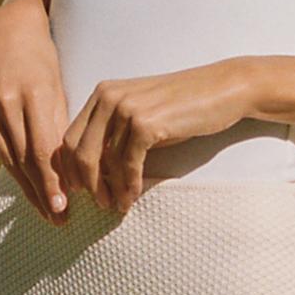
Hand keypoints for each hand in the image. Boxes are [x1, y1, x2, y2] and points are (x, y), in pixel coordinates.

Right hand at [0, 0, 71, 222]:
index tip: (64, 207)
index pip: (42, 149)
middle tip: (58, 219)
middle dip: (42, 192)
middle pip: (23, 159)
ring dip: (27, 187)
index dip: (52, 181)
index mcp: (31, 93)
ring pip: (7, 158)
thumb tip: (70, 170)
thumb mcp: (58, 86)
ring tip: (45, 210)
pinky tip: (26, 185)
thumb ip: (60, 126)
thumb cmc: (43, 58)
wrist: (5, 29)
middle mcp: (3, 101)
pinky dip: (12, 167)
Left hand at [57, 60, 263, 214]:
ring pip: (103, 160)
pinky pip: (128, 164)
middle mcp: (108, 97)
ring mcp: (126, 108)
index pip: (71, 137)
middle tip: (99, 204)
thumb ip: (114, 134)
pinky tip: (133, 196)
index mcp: (102, 93)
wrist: (222, 90)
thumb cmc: (183, 107)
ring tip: (119, 205)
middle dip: (86, 183)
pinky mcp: (145, 123)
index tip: (79, 192)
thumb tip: (94, 174)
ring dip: (110, 189)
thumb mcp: (140, 115)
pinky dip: (129, 185)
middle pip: (79, 151)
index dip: (71, 169)